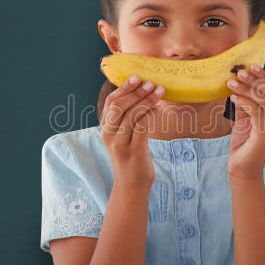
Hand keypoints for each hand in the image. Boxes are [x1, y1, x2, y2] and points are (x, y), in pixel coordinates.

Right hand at [100, 75, 163, 190]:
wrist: (131, 186)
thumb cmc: (131, 157)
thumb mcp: (124, 137)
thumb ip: (127, 119)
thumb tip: (140, 93)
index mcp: (106, 129)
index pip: (111, 102)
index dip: (123, 88)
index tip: (136, 77)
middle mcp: (109, 135)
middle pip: (119, 106)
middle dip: (136, 92)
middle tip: (151, 83)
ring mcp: (120, 144)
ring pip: (132, 114)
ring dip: (147, 100)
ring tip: (159, 92)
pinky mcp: (133, 151)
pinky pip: (142, 126)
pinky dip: (151, 114)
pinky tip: (159, 110)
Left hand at [226, 64, 264, 178]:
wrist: (242, 170)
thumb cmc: (243, 145)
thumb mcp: (246, 120)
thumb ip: (247, 104)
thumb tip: (240, 83)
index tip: (251, 65)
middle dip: (255, 79)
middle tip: (239, 72)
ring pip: (263, 101)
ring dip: (246, 89)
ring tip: (230, 82)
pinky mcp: (264, 137)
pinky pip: (256, 113)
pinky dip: (244, 102)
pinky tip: (233, 97)